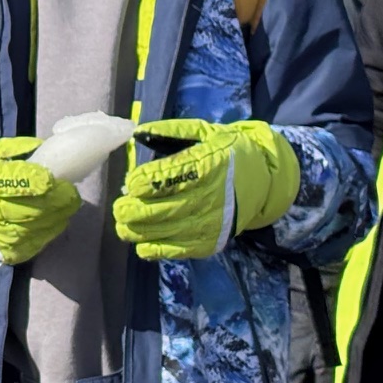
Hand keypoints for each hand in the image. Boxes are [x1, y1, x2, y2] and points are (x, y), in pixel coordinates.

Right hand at [0, 136, 79, 264]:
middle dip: (60, 198)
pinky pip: (38, 242)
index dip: (41, 180)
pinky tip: (54, 218)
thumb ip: (18, 150)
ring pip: (41, 226)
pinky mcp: (6, 252)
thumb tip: (50, 148)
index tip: (55, 175)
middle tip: (70, 188)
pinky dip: (51, 229)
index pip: (16, 183)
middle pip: (35, 208)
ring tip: (66, 202)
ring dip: (60, 214)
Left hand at [112, 119, 298, 260]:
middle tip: (119, 207)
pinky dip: (157, 250)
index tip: (131, 183)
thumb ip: (171, 132)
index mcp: (211, 165)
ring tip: (123, 225)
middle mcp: (213, 196)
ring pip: (169, 231)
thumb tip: (137, 132)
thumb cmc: (227, 152)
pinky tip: (141, 243)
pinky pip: (180, 250)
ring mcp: (214, 222)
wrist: (264, 180)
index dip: (147, 182)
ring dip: (140, 231)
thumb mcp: (205, 132)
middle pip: (167, 208)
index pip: (174, 176)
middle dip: (136, 210)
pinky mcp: (212, 241)